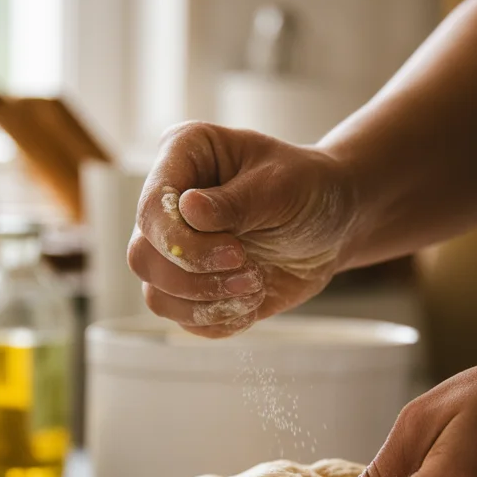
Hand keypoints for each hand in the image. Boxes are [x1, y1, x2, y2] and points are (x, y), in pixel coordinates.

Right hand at [127, 122, 355, 337]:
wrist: (333, 225)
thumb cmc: (309, 188)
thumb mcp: (283, 185)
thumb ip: (236, 201)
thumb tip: (188, 210)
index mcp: (182, 156)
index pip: (152, 208)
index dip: (184, 241)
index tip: (237, 251)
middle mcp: (168, 204)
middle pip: (143, 256)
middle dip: (196, 277)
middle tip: (251, 272)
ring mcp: (175, 248)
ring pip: (156, 295)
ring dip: (208, 303)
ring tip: (256, 285)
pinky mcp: (191, 287)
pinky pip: (183, 319)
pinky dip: (219, 320)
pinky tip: (252, 301)